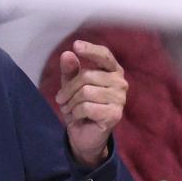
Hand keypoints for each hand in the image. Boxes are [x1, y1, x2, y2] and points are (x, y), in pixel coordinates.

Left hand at [55, 40, 128, 167]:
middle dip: (68, 89)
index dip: (90, 50)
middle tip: (61, 99)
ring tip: (70, 109)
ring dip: (71, 103)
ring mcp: (120, 99)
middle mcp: (120, 82)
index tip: (76, 45)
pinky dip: (76, 113)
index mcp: (112, 71)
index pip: (104, 55)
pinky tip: (78, 117)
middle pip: (87, 76)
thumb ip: (70, 70)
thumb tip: (67, 54)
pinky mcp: (115, 114)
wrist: (85, 135)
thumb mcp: (71, 85)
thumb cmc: (80, 106)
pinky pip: (87, 107)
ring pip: (85, 92)